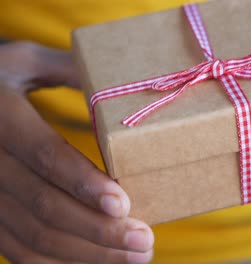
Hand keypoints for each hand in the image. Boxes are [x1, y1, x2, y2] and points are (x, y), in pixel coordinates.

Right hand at [0, 42, 153, 262]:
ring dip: (87, 254)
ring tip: (136, 257)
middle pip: (44, 205)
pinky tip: (97, 263)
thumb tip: (127, 81)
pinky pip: (18, 249)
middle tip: (144, 242)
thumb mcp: (27, 62)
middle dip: (98, 230)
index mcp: (1, 115)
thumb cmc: (0, 77)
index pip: (44, 155)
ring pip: (33, 236)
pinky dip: (59, 263)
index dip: (82, 183)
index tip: (123, 204)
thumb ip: (71, 70)